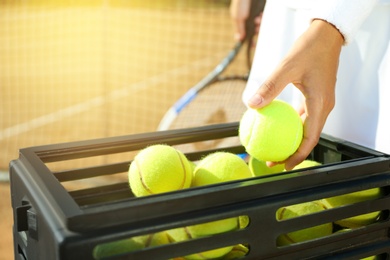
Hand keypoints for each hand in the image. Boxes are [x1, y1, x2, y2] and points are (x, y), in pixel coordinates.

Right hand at [230, 0, 261, 40]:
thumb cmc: (241, 3)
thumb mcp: (238, 17)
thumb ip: (240, 28)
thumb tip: (239, 39)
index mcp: (240, 22)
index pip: (245, 34)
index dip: (249, 40)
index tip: (253, 45)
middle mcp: (248, 19)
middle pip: (254, 30)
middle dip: (256, 30)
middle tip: (257, 28)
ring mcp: (254, 14)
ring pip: (259, 24)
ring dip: (259, 24)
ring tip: (258, 19)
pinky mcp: (260, 10)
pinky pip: (264, 17)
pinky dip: (263, 17)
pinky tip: (261, 14)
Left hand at [247, 19, 343, 169]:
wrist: (326, 36)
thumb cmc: (309, 49)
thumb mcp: (286, 67)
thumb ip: (270, 87)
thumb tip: (251, 104)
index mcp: (320, 105)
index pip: (310, 139)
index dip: (297, 156)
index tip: (283, 166)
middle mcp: (323, 107)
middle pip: (308, 138)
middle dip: (292, 152)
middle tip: (273, 160)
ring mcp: (320, 102)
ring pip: (305, 128)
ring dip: (291, 139)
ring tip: (273, 146)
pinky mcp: (315, 97)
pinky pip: (302, 116)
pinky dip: (290, 124)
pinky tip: (275, 124)